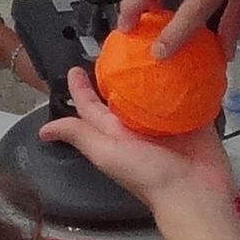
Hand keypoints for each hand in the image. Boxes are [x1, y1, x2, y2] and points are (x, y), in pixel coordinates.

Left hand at [38, 65, 233, 208]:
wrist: (194, 192)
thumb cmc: (150, 179)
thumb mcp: (107, 154)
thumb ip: (80, 136)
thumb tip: (45, 132)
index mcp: (115, 132)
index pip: (91, 105)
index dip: (81, 87)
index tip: (75, 69)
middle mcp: (138, 125)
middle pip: (122, 93)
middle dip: (116, 73)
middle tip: (115, 49)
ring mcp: (166, 121)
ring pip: (154, 91)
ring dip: (152, 71)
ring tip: (150, 46)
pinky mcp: (192, 118)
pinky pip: (187, 94)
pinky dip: (185, 79)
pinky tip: (183, 60)